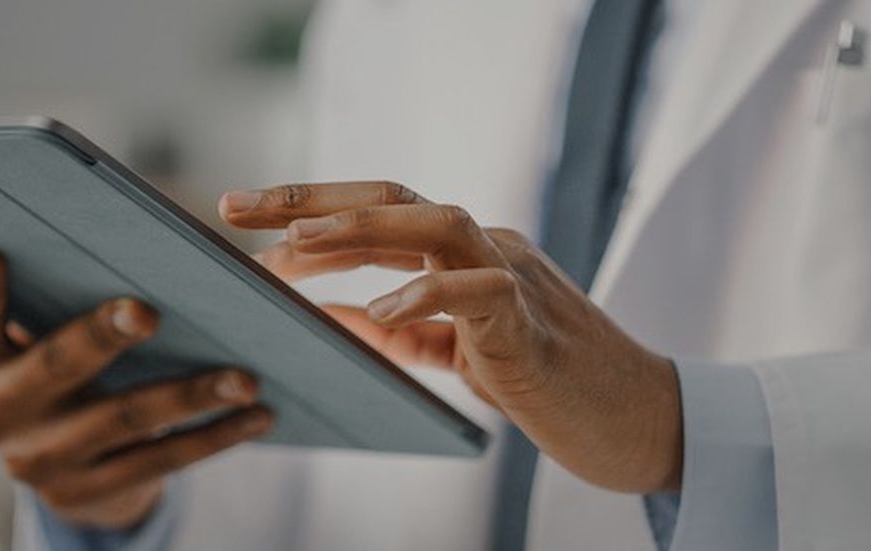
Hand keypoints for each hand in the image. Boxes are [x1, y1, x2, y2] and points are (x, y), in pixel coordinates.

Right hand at [0, 246, 273, 527]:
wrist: (61, 465)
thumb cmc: (59, 364)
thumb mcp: (41, 334)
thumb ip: (60, 295)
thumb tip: (134, 242)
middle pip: (54, 366)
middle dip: (101, 337)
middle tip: (147, 311)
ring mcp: (38, 460)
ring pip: (122, 419)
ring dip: (190, 396)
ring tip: (245, 377)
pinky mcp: (86, 492)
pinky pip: (158, 462)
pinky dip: (213, 437)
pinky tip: (257, 416)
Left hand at [222, 181, 682, 492]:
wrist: (636, 423)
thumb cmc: (548, 388)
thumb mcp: (452, 356)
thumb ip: (398, 331)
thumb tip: (323, 317)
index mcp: (464, 252)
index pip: (378, 207)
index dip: (307, 206)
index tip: (240, 214)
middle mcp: (488, 248)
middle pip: (392, 196)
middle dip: (308, 200)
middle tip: (233, 210)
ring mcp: (516, 278)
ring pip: (436, 222)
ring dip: (359, 228)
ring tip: (296, 248)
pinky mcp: (533, 325)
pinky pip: (480, 291)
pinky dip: (427, 294)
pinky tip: (382, 311)